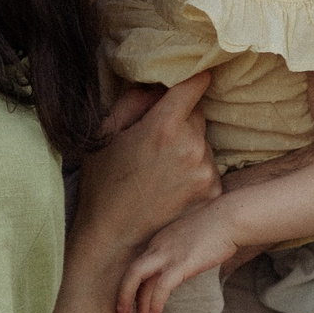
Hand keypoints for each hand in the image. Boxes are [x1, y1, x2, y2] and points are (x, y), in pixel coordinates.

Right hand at [49, 73, 219, 312]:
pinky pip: (208, 168)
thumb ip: (133, 100)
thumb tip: (157, 82)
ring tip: (160, 170)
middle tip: (156, 139)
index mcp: (163, 126)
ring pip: (204, 142)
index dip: (195, 76)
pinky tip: (171, 187)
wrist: (113, 239)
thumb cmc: (102, 185)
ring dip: (189, 147)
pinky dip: (195, 171)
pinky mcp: (211, 192)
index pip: (195, 84)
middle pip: (198, 115)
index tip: (197, 73)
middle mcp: (191, 145)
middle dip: (182, 119)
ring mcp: (204, 171)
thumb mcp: (105, 135)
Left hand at [119, 203, 239, 312]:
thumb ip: (182, 251)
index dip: (133, 288)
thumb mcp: (191, 238)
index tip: (134, 304)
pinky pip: (161, 286)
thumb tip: (184, 265)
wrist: (230, 218)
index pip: (139, 267)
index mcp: (160, 241)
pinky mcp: (182, 263)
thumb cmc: (217, 227)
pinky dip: (155, 302)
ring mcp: (168, 254)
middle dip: (123, 296)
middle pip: (131, 272)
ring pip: (137, 277)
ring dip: (133, 302)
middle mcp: (158, 246)